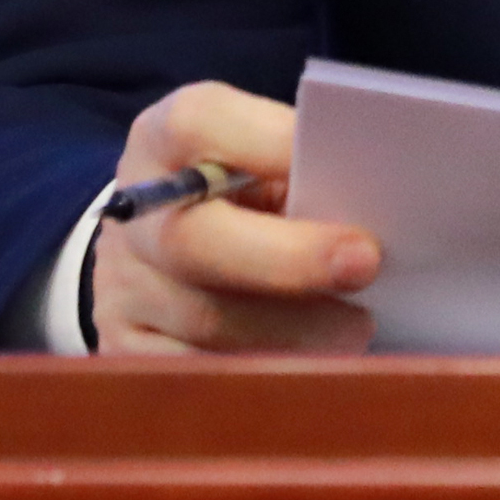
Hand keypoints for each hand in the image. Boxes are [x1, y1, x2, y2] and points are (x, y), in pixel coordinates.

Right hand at [88, 81, 382, 355]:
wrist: (158, 252)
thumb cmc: (236, 196)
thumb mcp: (256, 161)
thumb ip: (297, 166)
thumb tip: (376, 200)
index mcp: (163, 140)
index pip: (198, 122)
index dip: (267, 140)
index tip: (343, 156)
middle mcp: (135, 214)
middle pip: (196, 240)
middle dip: (289, 258)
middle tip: (365, 263)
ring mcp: (123, 289)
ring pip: (208, 322)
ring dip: (295, 330)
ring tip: (356, 326)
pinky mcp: (128, 353)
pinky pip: (202, 377)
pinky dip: (268, 373)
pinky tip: (315, 365)